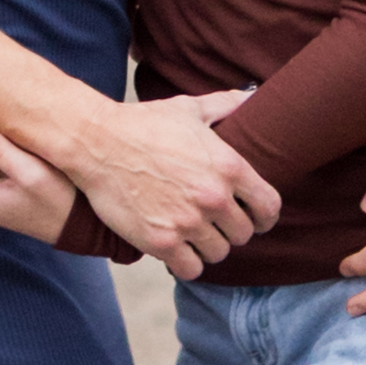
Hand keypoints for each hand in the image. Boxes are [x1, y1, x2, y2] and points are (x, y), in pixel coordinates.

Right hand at [67, 90, 279, 279]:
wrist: (97, 142)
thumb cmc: (143, 123)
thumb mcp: (189, 108)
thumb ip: (225, 104)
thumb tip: (251, 96)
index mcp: (229, 166)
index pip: (268, 207)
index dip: (264, 217)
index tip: (256, 220)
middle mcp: (213, 197)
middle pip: (243, 234)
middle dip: (230, 230)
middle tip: (214, 224)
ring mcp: (188, 221)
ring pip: (218, 253)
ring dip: (207, 247)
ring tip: (194, 236)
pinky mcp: (161, 241)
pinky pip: (191, 268)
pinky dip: (186, 262)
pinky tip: (177, 250)